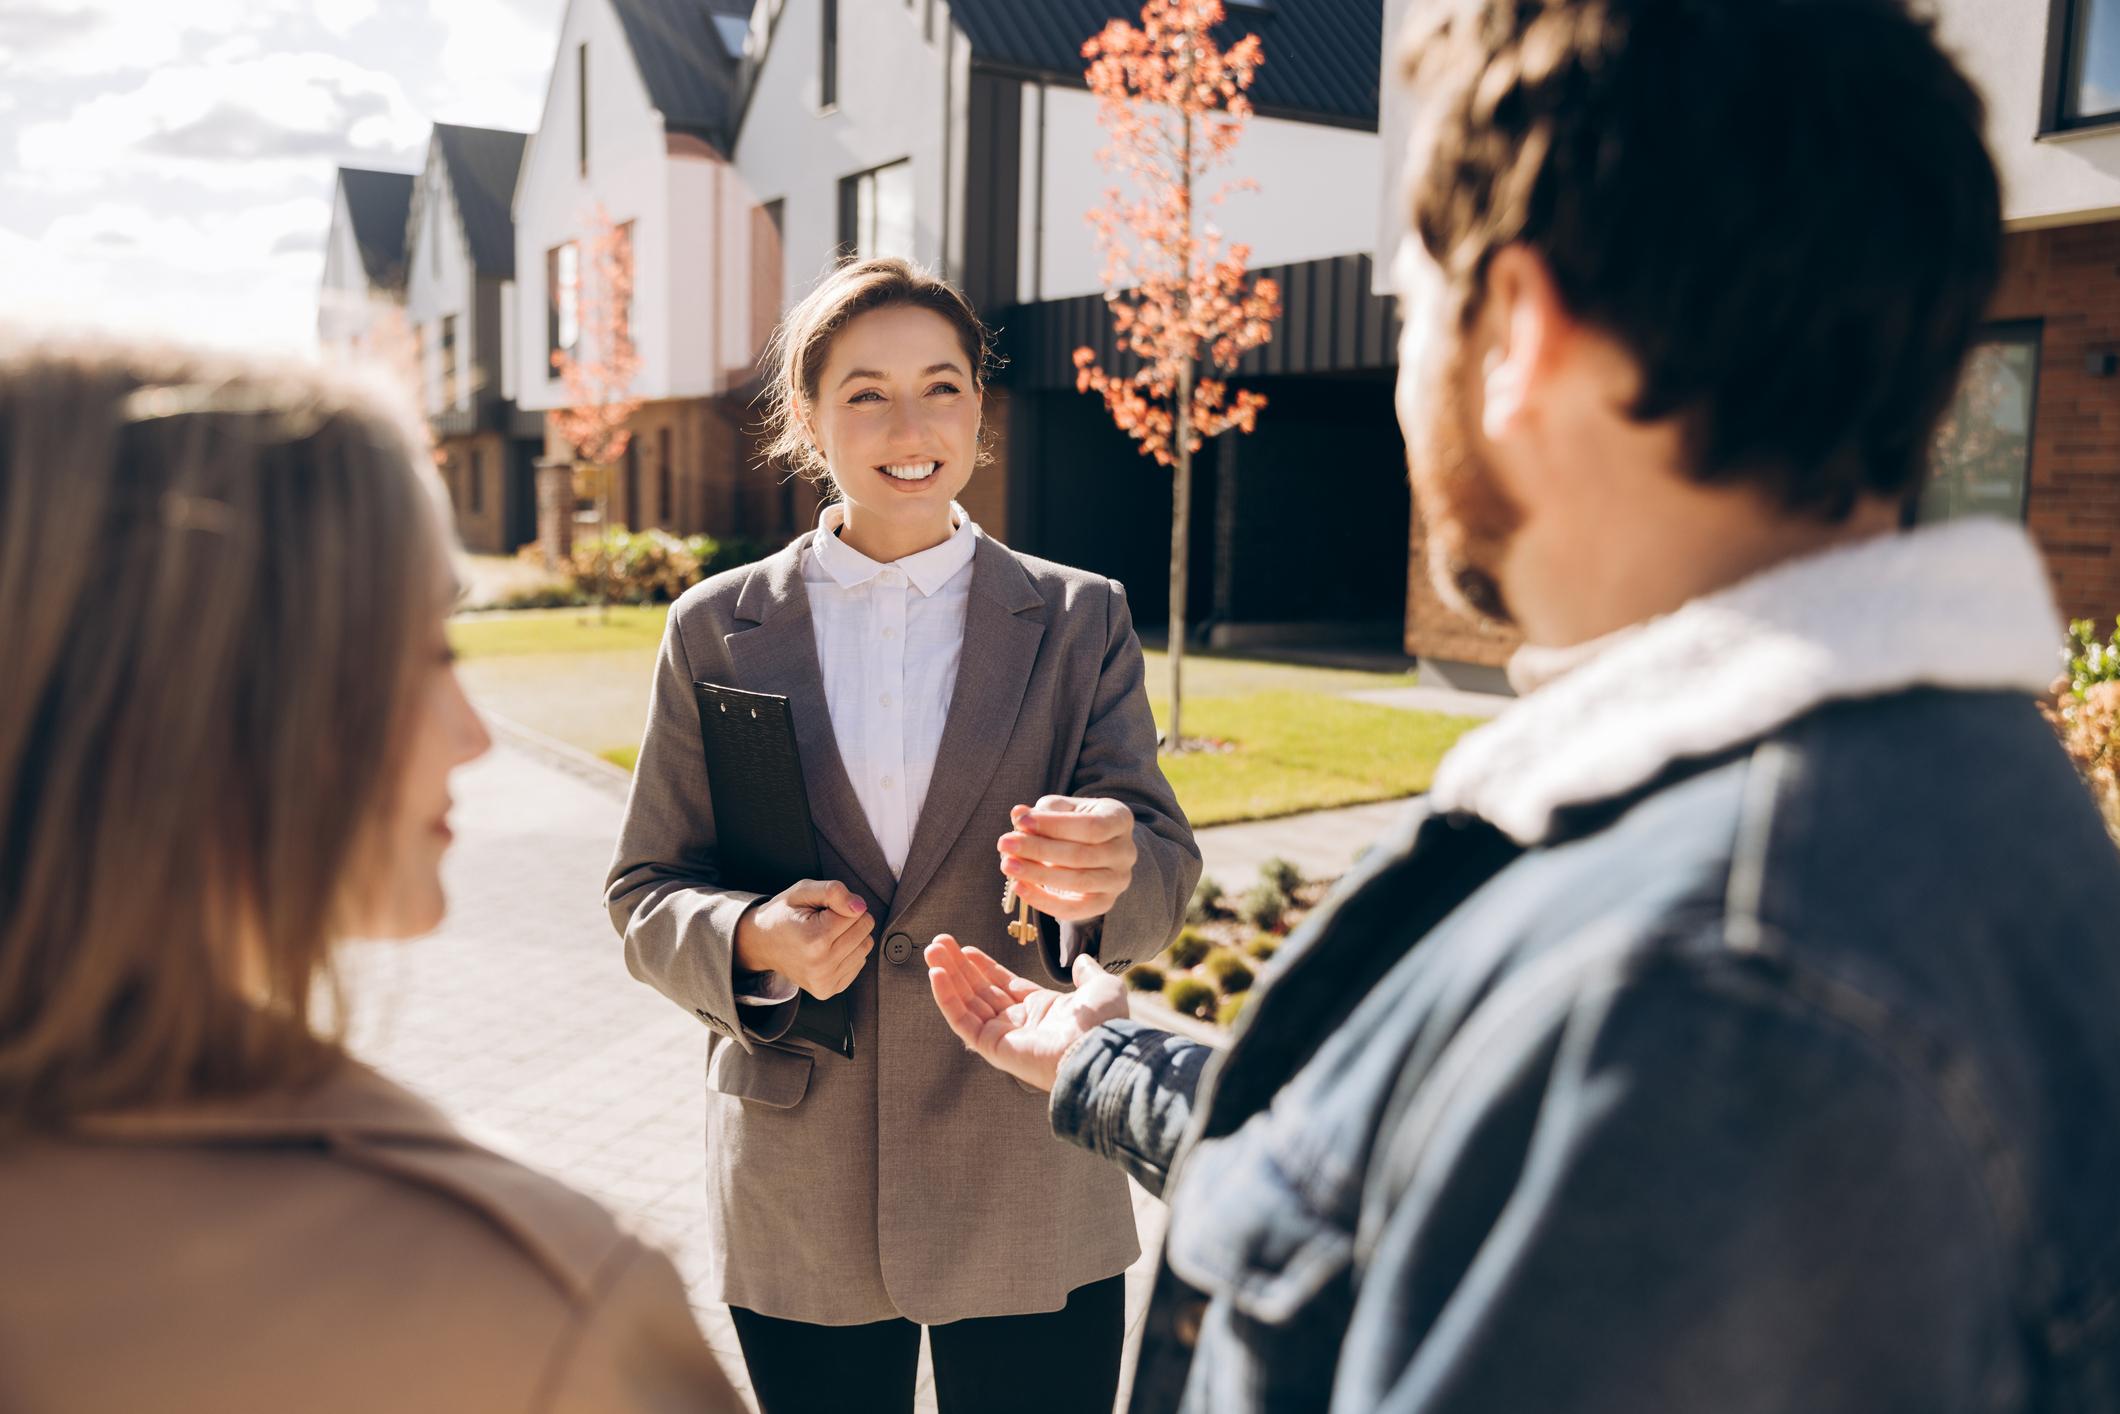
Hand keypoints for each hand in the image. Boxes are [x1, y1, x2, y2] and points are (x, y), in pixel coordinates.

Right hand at [733, 879, 873, 999]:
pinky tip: (827, 951)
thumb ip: (833, 892)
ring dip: (851, 936)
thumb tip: (860, 907)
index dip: (841, 905)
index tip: (822, 910)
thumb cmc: (783, 914)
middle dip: (849, 919)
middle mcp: (821, 965)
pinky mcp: (828, 989)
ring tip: (825, 935)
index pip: (858, 913)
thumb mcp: (802, 891)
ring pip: (866, 946)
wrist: (761, 944)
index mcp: (815, 939)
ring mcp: (825, 981)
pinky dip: (848, 953)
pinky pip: (859, 963)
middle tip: (824, 921)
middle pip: (865, 929)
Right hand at [924, 934, 1129, 1092]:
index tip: (966, 948)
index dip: (983, 966)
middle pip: (980, 990)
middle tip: (938, 942)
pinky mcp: (991, 1047)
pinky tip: (936, 974)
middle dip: (958, 966)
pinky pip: (962, 1020)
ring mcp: (1004, 1036)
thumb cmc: (1103, 1024)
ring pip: (967, 1002)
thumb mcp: (1101, 988)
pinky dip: (947, 998)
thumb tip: (1083, 961)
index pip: (1003, 984)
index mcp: (1042, 1010)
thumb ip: (1088, 973)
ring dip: (947, 976)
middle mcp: (1020, 1023)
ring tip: (931, 951)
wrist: (1097, 1051)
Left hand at [998, 795, 1137, 923]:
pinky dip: (1044, 901)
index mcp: (1120, 819)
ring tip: (1007, 864)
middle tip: (1005, 843)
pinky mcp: (1104, 903)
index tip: (1020, 822)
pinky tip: (1019, 887)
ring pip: (1077, 882)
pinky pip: (1073, 910)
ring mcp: (1118, 880)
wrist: (1095, 848)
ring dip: (1037, 875)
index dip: (1054, 825)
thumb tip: (1018, 815)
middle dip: (1039, 849)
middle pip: (1081, 855)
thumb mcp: (1063, 809)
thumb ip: (1043, 812)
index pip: (1090, 826)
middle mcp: (1126, 851)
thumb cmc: (1075, 823)